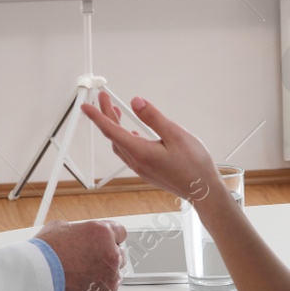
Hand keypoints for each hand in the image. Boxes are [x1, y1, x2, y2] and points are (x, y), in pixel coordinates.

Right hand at [34, 219, 126, 290]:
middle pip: (119, 254)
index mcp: (102, 233)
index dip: (110, 238)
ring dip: (103, 275)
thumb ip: (78, 230)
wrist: (36, 281)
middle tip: (88, 262)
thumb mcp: (59, 228)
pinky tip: (82, 288)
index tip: (104, 244)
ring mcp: (111, 276)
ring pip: (114, 274)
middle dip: (106, 257)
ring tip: (81, 277)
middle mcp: (111, 253)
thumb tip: (78, 233)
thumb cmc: (44, 254)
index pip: (120, 232)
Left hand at [81, 93, 223, 207]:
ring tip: (115, 111)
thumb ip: (153, 117)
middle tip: (103, 99)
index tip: (86, 106)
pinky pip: (129, 152)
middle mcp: (137, 162)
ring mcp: (141, 168)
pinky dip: (124, 138)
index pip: (112, 131)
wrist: (203, 191)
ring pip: (120, 145)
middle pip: (114, 136)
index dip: (97, 117)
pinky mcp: (147, 171)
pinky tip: (132, 132)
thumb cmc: (194, 166)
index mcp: (141, 152)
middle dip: (105, 116)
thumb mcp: (175, 134)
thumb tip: (136, 102)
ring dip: (114, 127)